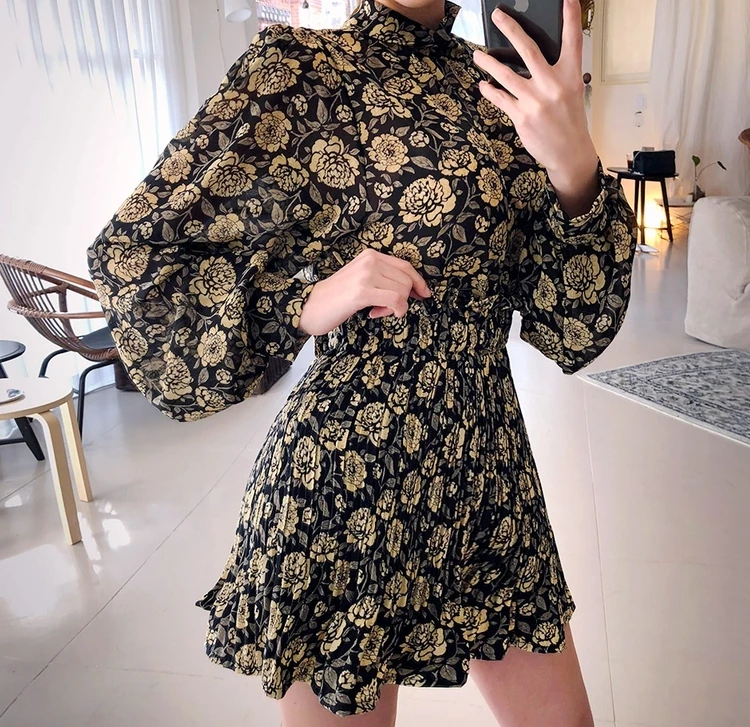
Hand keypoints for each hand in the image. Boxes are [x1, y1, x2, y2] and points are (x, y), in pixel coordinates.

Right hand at [298, 248, 431, 335]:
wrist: (310, 306)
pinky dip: (395, 310)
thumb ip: (382, 279)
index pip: (405, 266)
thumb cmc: (336, 298)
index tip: (424, 294)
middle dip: (403, 298)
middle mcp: (370, 261)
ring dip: (396, 306)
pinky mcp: (362, 291)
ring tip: (377, 311)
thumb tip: (413, 290)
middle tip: (386, 309)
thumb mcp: (361, 279)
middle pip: (406, 280)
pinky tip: (377, 314)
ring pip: (402, 291)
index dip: (419, 281)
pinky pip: (395, 300)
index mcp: (370, 255)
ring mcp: (366, 275)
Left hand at [473, 0, 599, 215]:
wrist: (569, 153)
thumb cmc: (569, 121)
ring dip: (489, 63)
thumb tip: (530, 60)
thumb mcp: (571, 92)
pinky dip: (490, 91)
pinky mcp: (522, 116)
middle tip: (497, 16)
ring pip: (506, 75)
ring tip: (477, 55)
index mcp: (570, 75)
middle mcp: (553, 85)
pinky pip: (501, 99)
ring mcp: (535, 101)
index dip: (571, 18)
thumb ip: (555, 74)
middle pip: (529, 50)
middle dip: (511, 29)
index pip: (573, 41)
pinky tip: (483, 85)